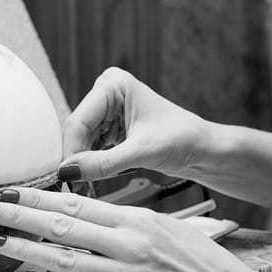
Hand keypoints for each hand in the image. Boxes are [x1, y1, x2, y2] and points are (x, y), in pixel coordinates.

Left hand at [0, 187, 264, 271]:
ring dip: (27, 250)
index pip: (77, 205)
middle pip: (63, 227)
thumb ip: (124, 220)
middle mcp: (127, 244)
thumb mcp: (163, 224)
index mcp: (136, 220)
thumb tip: (86, 215)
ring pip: (65, 259)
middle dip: (21, 217)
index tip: (13, 191)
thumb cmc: (197, 256)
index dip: (40, 198)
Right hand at [59, 67, 211, 180]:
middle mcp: (106, 95)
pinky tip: (94, 177)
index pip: (79, 121)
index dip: (71, 150)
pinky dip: (91, 165)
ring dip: (82, 164)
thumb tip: (69, 172)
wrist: (203, 150)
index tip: (67, 176)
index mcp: (113, 85)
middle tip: (73, 185)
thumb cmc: (184, 138)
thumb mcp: (141, 152)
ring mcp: (107, 112)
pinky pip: (90, 148)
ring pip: (81, 142)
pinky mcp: (110, 129)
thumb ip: (102, 163)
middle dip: (76, 159)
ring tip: (85, 184)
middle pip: (77, 132)